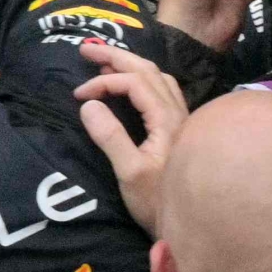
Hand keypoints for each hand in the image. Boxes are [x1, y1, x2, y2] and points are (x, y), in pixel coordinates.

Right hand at [75, 39, 189, 227]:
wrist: (194, 222)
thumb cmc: (159, 202)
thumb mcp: (129, 173)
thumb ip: (110, 136)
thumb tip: (88, 104)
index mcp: (166, 119)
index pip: (133, 82)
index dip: (103, 82)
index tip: (78, 96)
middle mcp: (178, 112)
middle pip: (148, 70)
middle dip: (116, 56)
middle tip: (85, 49)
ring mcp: (182, 119)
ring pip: (158, 77)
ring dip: (130, 64)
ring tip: (105, 62)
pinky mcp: (180, 128)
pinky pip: (163, 89)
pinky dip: (142, 78)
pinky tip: (133, 84)